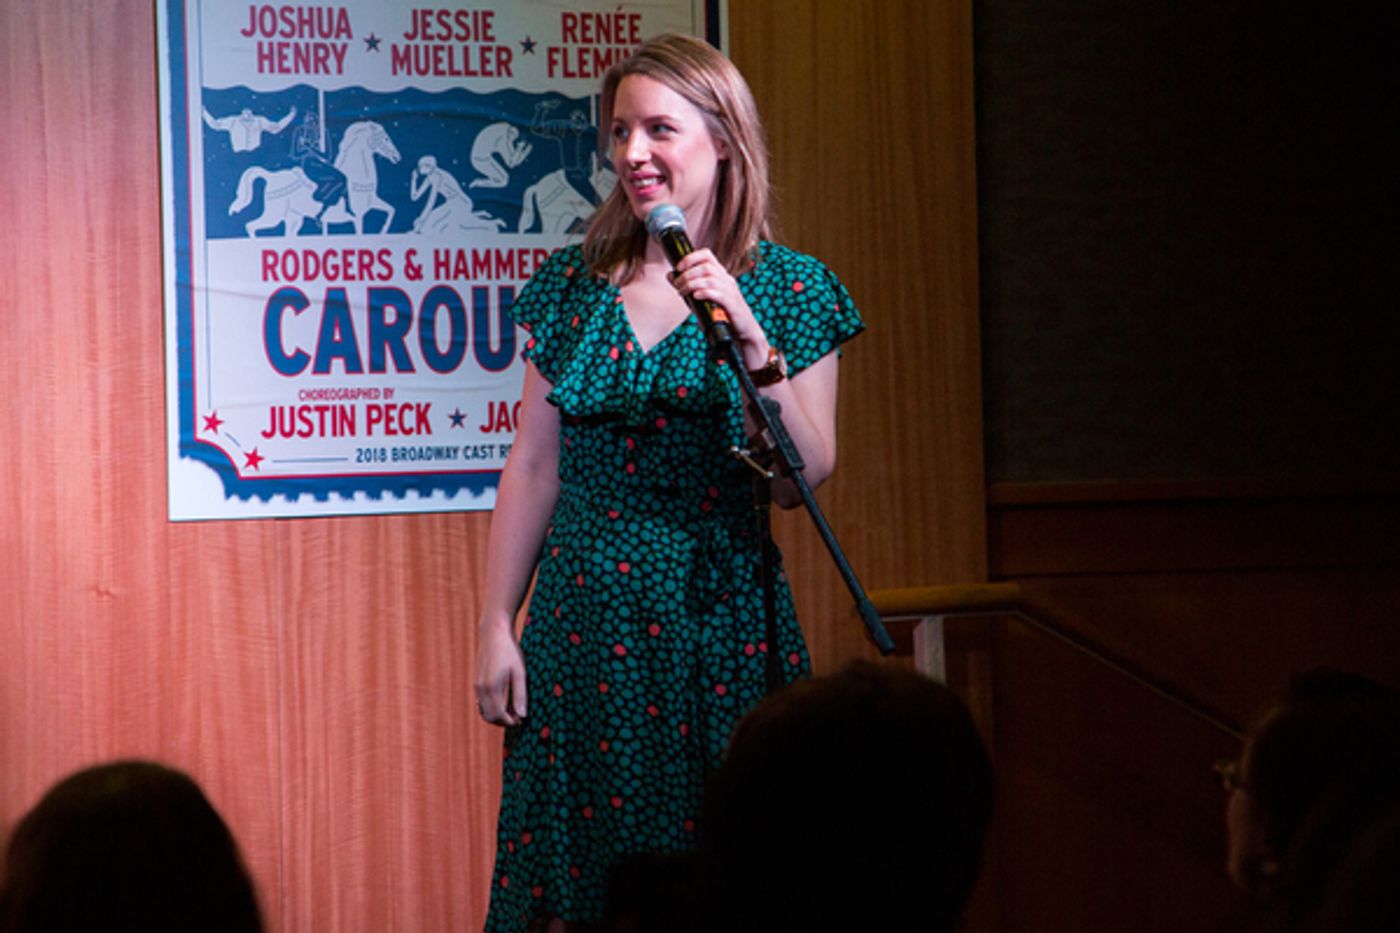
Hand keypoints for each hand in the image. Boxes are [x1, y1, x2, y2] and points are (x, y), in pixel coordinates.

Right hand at [474, 623, 527, 725]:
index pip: (498, 716)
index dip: (510, 722)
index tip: (522, 721)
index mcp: (492, 687)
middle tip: (518, 718)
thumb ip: (520, 695)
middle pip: (489, 717)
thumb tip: (522, 716)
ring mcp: (476, 685)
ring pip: (484, 711)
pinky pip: (481, 703)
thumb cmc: (509, 651)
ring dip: (497, 715)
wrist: (493, 633)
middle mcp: (481, 689)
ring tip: (513, 710)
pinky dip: (491, 707)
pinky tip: (504, 702)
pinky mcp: (476, 682)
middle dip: (503, 722)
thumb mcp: (520, 672)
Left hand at [669, 248, 770, 369]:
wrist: (743, 331)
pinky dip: (705, 293)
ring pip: (710, 279)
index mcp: (721, 275)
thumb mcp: (703, 297)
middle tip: (677, 285)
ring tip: (682, 292)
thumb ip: (687, 286)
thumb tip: (670, 275)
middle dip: (687, 275)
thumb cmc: (721, 314)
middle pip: (706, 267)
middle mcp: (727, 280)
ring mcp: (731, 292)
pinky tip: (695, 297)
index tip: (678, 267)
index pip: (707, 255)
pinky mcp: (732, 305)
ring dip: (692, 284)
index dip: (691, 258)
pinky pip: (718, 294)